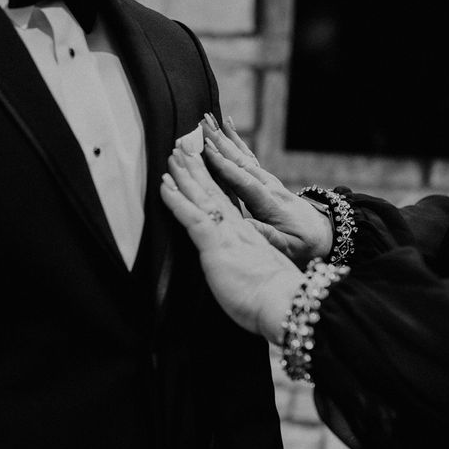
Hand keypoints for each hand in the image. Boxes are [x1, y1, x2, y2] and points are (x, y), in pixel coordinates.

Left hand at [161, 145, 303, 343]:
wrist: (285, 302)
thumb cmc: (273, 299)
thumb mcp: (259, 276)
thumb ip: (248, 266)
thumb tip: (241, 270)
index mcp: (248, 235)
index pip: (228, 202)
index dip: (215, 182)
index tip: (206, 164)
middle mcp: (237, 227)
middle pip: (214, 190)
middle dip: (198, 167)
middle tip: (185, 145)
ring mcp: (226, 232)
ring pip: (202, 194)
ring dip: (185, 172)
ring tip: (173, 153)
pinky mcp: (215, 242)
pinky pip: (191, 214)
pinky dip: (176, 198)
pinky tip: (164, 184)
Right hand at [198, 114, 331, 267]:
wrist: (324, 234)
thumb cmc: (304, 244)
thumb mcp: (288, 247)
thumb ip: (267, 236)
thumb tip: (243, 226)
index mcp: (271, 205)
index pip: (245, 183)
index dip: (225, 167)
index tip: (206, 151)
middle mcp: (269, 187)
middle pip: (241, 163)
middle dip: (220, 144)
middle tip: (200, 125)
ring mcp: (268, 181)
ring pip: (243, 156)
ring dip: (223, 138)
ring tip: (206, 120)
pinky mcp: (265, 180)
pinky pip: (248, 157)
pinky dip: (237, 140)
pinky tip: (226, 125)